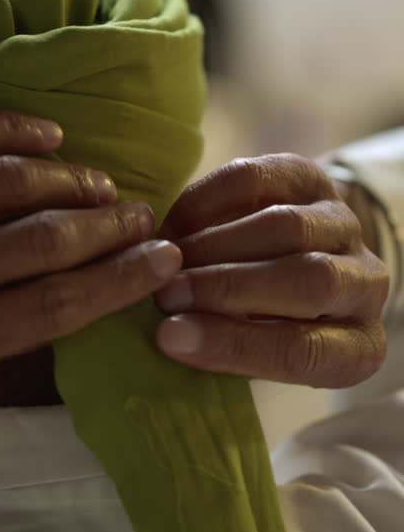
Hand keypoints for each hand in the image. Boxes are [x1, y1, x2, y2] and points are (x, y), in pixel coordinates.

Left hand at [0, 111, 180, 381]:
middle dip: (107, 227)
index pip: (51, 308)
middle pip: (41, 244)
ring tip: (99, 182)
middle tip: (140, 215)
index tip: (162, 258)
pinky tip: (49, 136)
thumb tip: (92, 286)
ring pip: (8, 183)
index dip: (119, 280)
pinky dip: (15, 130)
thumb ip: (0, 328)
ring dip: (71, 179)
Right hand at [153, 153, 388, 386]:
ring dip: (215, 245)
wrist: (292, 261)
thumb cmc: (268, 326)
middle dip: (229, 287)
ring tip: (167, 259)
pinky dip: (208, 201)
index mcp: (357, 347)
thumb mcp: (258, 352)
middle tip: (167, 293)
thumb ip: (227, 346)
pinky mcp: (311, 178)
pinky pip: (260, 180)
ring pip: (286, 227)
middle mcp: (365, 284)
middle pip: (309, 280)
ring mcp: (343, 225)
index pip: (305, 353)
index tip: (171, 336)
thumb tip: (170, 333)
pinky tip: (175, 225)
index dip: (234, 344)